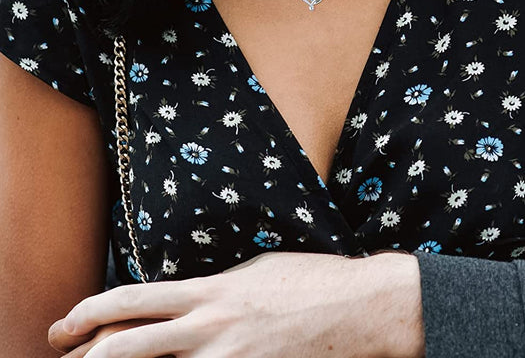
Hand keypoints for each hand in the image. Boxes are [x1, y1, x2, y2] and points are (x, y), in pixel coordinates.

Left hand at [48, 251, 424, 357]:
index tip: (67, 324)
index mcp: (212, 291)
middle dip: (88, 357)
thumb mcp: (255, 272)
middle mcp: (212, 328)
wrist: (360, 306)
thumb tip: (186, 303)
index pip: (133, 301)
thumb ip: (215, 290)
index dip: (90, 312)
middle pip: (129, 348)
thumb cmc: (311, 279)